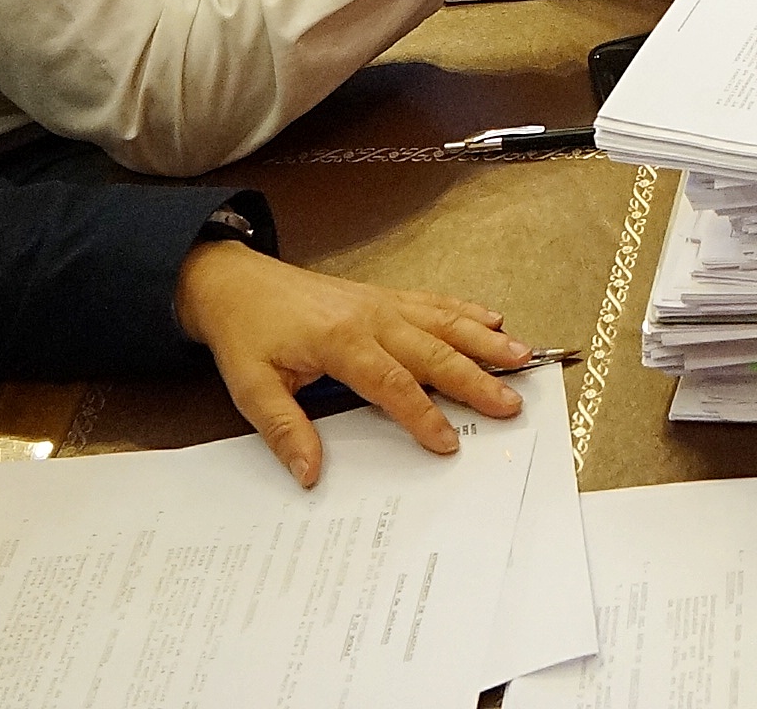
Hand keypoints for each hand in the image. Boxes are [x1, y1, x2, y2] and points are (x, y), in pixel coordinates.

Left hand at [174, 238, 526, 488]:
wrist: (235, 282)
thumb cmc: (246, 334)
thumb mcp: (251, 387)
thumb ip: (285, 430)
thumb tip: (310, 474)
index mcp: (340, 341)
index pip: (392, 383)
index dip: (422, 414)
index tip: (448, 442)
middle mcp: (370, 317)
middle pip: (433, 351)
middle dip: (475, 379)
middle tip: (510, 404)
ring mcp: (381, 303)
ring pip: (444, 322)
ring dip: (484, 341)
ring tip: (521, 357)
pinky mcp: (383, 296)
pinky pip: (433, 302)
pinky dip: (466, 311)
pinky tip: (492, 319)